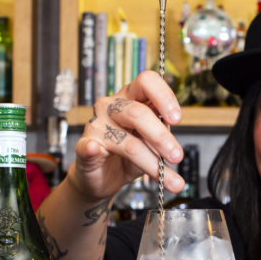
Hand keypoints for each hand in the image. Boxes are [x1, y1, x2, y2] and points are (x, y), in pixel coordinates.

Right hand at [70, 70, 185, 201]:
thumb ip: (161, 135)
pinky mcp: (84, 147)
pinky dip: (91, 149)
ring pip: (127, 141)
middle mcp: (111, 107)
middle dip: (161, 137)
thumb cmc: (127, 156)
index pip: (146, 82)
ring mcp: (96, 126)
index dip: (164, 97)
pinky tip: (94, 150)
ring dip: (150, 160)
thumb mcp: (151, 143)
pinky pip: (88, 146)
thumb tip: (174, 142)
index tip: (176, 119)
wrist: (101, 177)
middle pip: (138, 113)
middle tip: (177, 156)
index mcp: (130, 98)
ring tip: (164, 176)